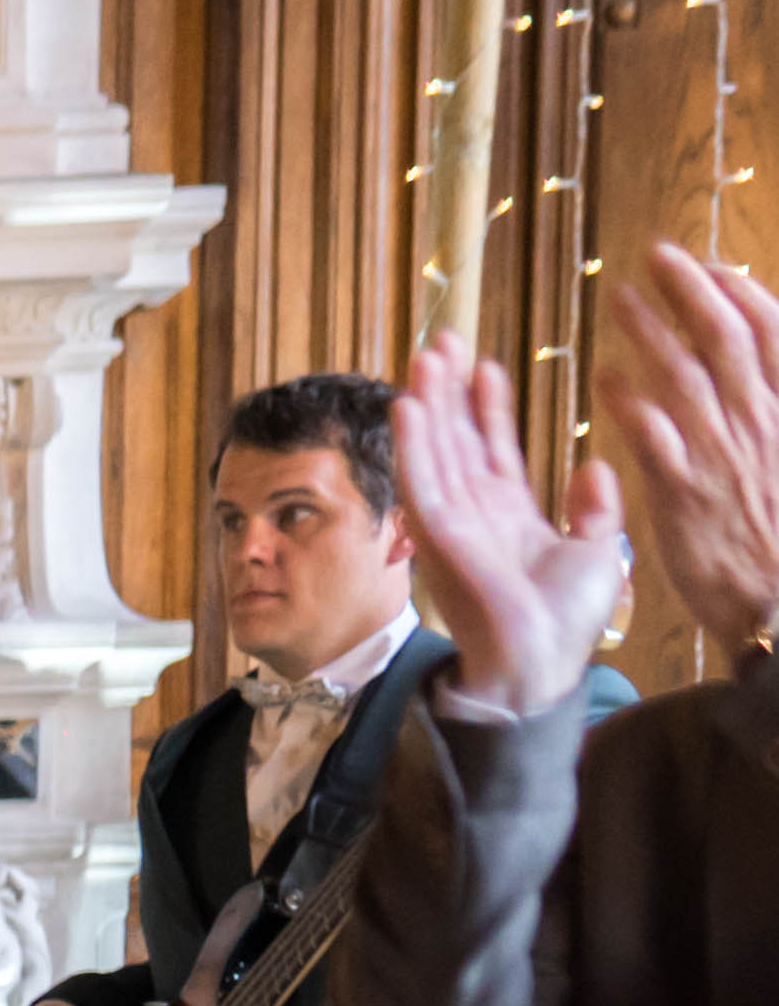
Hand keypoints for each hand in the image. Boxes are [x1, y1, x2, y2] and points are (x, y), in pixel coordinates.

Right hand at [390, 334, 625, 717]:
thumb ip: (595, 507)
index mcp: (509, 516)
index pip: (493, 451)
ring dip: (427, 403)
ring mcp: (452, 523)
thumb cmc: (565, 621)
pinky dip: (412, 444)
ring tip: (425, 356)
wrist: (542, 663)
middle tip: (442, 342)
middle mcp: (475, 514)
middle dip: (449, 391)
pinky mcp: (437, 535)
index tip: (487, 367)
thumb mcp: (597, 550)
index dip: (489, 409)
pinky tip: (409, 407)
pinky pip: (420, 482)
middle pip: (456, 440)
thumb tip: (594, 465)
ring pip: (434, 451)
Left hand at [596, 247, 778, 651]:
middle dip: (691, 290)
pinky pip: (652, 436)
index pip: (771, 334)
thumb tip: (763, 378)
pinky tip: (603, 377)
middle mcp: (760, 423)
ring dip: (650, 330)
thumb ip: (776, 411)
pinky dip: (629, 401)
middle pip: (723, 338)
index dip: (741, 294)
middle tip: (656, 254)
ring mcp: (721, 456)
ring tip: (617, 298)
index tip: (714, 266)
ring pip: (684, 375)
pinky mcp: (684, 493)